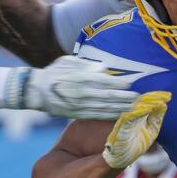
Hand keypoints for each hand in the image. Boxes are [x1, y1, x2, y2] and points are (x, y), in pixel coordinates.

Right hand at [24, 56, 138, 119]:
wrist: (36, 90)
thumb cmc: (54, 72)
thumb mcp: (69, 61)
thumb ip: (87, 64)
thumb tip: (104, 67)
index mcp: (81, 77)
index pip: (106, 81)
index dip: (120, 84)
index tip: (131, 84)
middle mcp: (83, 92)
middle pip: (109, 96)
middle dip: (125, 98)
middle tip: (139, 97)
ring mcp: (80, 105)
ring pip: (105, 108)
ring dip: (121, 108)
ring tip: (134, 107)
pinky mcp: (77, 114)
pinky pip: (96, 115)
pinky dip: (109, 116)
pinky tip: (119, 115)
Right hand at [102, 91, 171, 168]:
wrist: (123, 158)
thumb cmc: (136, 144)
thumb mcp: (151, 130)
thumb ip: (156, 118)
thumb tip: (164, 105)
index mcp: (139, 115)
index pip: (147, 101)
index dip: (157, 97)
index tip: (169, 96)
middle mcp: (131, 115)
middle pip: (142, 101)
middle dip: (155, 97)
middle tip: (167, 96)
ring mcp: (126, 121)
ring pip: (136, 107)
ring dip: (148, 103)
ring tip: (159, 101)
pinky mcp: (121, 128)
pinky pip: (128, 117)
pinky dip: (137, 112)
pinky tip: (147, 109)